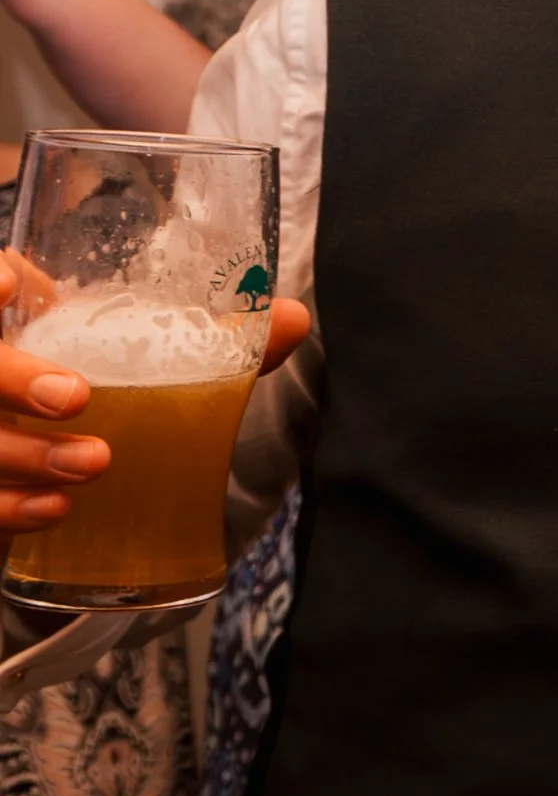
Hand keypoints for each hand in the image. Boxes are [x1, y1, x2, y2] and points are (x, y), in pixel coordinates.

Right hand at [0, 256, 309, 535]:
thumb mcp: (137, 347)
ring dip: (26, 456)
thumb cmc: (95, 378)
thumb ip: (213, 337)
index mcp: (14, 317)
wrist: (49, 438)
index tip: (12, 284)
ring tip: (93, 463)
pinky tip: (58, 511)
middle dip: (10, 380)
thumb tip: (291, 317)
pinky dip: (15, 510)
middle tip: (75, 396)